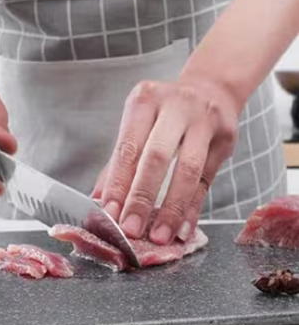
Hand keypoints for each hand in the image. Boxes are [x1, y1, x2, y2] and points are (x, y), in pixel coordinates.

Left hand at [95, 79, 238, 243]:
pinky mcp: (226, 139)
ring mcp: (205, 120)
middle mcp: (176, 106)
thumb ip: (119, 162)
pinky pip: (206, 181)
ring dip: (172, 208)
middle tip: (131, 229)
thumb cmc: (165, 112)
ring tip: (159, 235)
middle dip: (141, 197)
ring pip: (188, 171)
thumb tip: (99, 199)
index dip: (118, 183)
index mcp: (145, 101)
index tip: (109, 213)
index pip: (128, 148)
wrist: (211, 89)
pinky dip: (193, 209)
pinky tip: (183, 229)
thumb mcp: (139, 124)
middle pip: (157, 157)